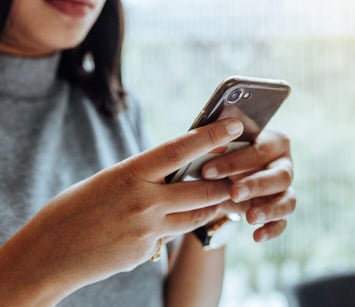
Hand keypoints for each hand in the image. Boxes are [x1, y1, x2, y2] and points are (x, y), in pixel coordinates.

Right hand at [0, 118, 244, 303]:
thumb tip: (169, 174)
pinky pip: (170, 237)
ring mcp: (147, 230)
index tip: (233, 125)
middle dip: (223, 184)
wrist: (48, 254)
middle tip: (236, 177)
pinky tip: (160, 225)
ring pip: (194, 217)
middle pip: (200, 190)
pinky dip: (174, 228)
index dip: (210, 135)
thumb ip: (141, 178)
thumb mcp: (108, 181)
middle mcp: (143, 202)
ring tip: (216, 200)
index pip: (179, 149)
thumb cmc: (72, 211)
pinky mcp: (146, 252)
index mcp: (129, 174)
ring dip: (209, 208)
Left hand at [201, 129, 295, 241]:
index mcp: (273, 141)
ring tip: (250, 217)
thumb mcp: (220, 140)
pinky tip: (256, 236)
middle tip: (233, 193)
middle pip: (280, 176)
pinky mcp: (280, 209)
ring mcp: (284, 189)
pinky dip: (272, 229)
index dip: (234, 162)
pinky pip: (283, 222)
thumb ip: (218, 135)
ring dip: (270, 210)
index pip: (259, 151)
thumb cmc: (223, 151)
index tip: (207, 171)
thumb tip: (206, 136)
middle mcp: (283, 165)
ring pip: (288, 200)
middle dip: (256, 185)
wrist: (225, 174)